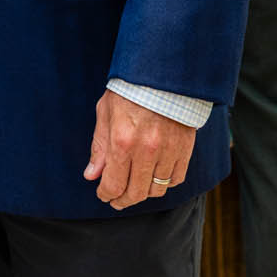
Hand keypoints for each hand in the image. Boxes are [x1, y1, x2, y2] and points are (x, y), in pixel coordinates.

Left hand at [84, 91, 195, 208]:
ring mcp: (168, 152)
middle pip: (136, 193)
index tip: (103, 195)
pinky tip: (155, 177)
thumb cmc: (130, 90)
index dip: (106, 194)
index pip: (113, 184)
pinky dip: (165, 183)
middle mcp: (146, 151)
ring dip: (143, 193)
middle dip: (123, 201)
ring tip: (134, 188)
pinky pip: (176, 179)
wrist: (163, 75)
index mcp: (122, 141)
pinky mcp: (185, 150)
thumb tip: (91, 175)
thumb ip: (99, 147)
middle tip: (116, 200)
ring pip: (157, 190)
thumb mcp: (105, 113)